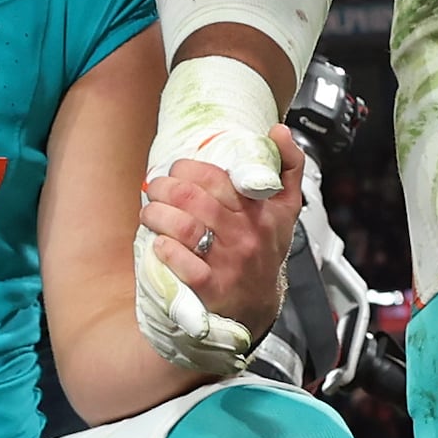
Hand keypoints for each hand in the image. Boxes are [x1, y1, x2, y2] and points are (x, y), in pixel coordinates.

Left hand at [135, 137, 297, 377]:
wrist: (257, 306)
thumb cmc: (265, 251)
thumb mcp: (285, 208)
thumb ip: (287, 166)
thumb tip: (279, 131)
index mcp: (262, 210)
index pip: (217, 177)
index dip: (187, 168)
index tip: (177, 170)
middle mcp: (247, 234)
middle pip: (194, 199)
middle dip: (164, 188)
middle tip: (155, 189)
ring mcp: (229, 262)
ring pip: (185, 228)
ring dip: (157, 215)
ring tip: (150, 213)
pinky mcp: (213, 288)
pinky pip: (184, 265)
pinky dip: (166, 251)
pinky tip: (159, 244)